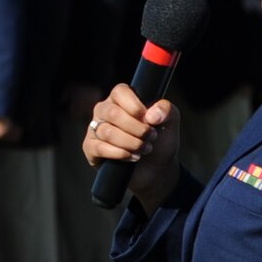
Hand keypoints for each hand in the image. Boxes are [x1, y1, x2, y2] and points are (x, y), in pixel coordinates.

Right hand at [82, 85, 180, 208]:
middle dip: (136, 128)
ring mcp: (95, 129)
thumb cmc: (159, 141)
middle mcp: (105, 110)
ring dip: (131, 143)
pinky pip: (100, 148)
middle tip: (151, 137)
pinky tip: (133, 157)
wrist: (155, 169)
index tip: (148, 119)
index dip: (134, 105)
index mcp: (121, 99)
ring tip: (145, 149)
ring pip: (107, 132)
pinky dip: (120, 153)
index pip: (120, 92)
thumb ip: (166, 110)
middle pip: (113, 113)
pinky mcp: (91, 148)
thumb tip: (151, 115)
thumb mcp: (170, 122)